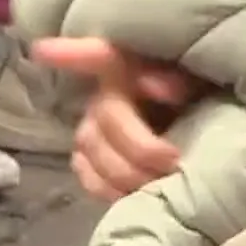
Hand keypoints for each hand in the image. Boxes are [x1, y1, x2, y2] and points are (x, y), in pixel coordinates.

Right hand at [33, 37, 203, 200]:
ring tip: (160, 181)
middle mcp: (105, 96)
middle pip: (107, 117)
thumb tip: (164, 89)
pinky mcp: (89, 161)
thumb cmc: (202, 100)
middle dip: (139, 145)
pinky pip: (88, 177)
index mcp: (130, 69)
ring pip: (93, 151)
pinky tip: (131, 194)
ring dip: (127, 171)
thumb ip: (181, 81)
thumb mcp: (201, 85)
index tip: (43, 50)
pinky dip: (109, 190)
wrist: (199, 136)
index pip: (100, 56)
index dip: (74, 53)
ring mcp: (92, 130)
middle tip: (172, 160)